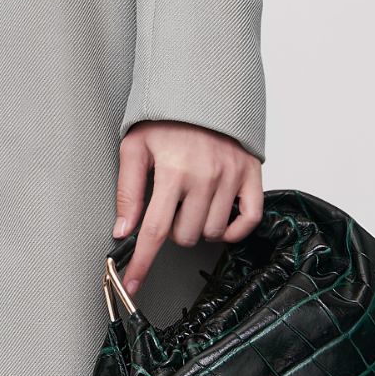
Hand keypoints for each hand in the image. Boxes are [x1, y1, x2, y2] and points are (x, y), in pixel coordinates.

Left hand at [113, 121, 261, 299]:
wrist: (202, 91)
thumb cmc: (166, 120)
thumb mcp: (134, 148)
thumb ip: (128, 191)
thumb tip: (123, 230)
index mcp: (172, 171)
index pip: (155, 230)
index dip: (143, 263)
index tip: (134, 285)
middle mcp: (205, 177)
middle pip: (185, 236)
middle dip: (172, 231)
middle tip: (169, 207)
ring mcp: (232, 177)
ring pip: (213, 233)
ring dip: (199, 228)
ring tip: (191, 204)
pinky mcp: (251, 176)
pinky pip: (249, 220)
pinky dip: (233, 229)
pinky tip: (218, 218)